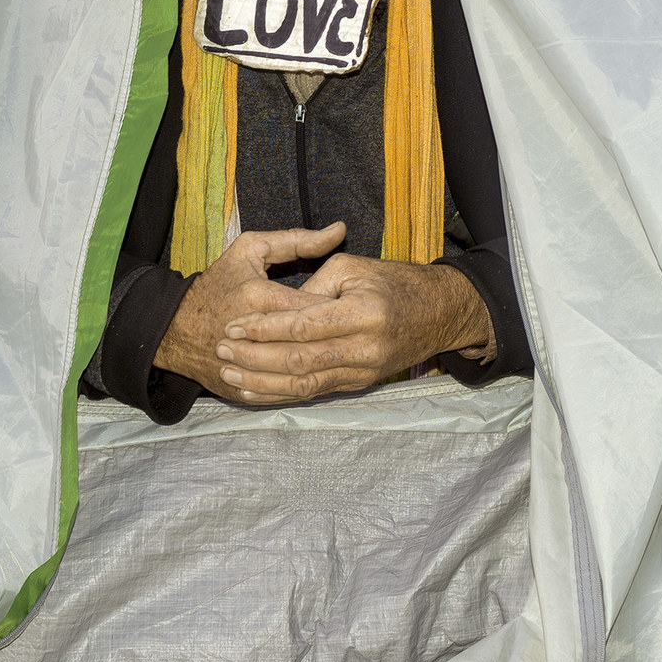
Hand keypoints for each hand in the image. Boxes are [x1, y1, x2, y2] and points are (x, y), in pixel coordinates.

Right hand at [153, 225, 350, 400]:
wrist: (174, 327)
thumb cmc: (218, 284)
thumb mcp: (251, 249)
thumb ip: (298, 240)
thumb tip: (340, 230)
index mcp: (260, 296)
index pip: (316, 308)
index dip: (340, 309)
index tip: (351, 307)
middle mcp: (255, 334)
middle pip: (311, 343)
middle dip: (336, 339)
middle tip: (350, 333)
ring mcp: (247, 366)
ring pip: (300, 374)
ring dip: (323, 366)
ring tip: (338, 354)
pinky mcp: (242, 390)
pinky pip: (281, 392)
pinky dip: (301, 385)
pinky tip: (317, 374)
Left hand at [206, 239, 494, 406]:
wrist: (439, 314)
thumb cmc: (394, 282)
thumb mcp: (353, 268)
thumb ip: (314, 285)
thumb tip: (279, 305)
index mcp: (364, 313)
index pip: (305, 325)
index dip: (266, 328)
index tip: (235, 325)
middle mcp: (366, 348)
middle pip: (301, 359)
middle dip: (256, 357)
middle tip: (222, 350)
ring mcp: (364, 371)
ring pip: (305, 383)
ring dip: (263, 381)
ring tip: (229, 374)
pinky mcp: (360, 384)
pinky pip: (315, 393)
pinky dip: (281, 394)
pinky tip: (254, 391)